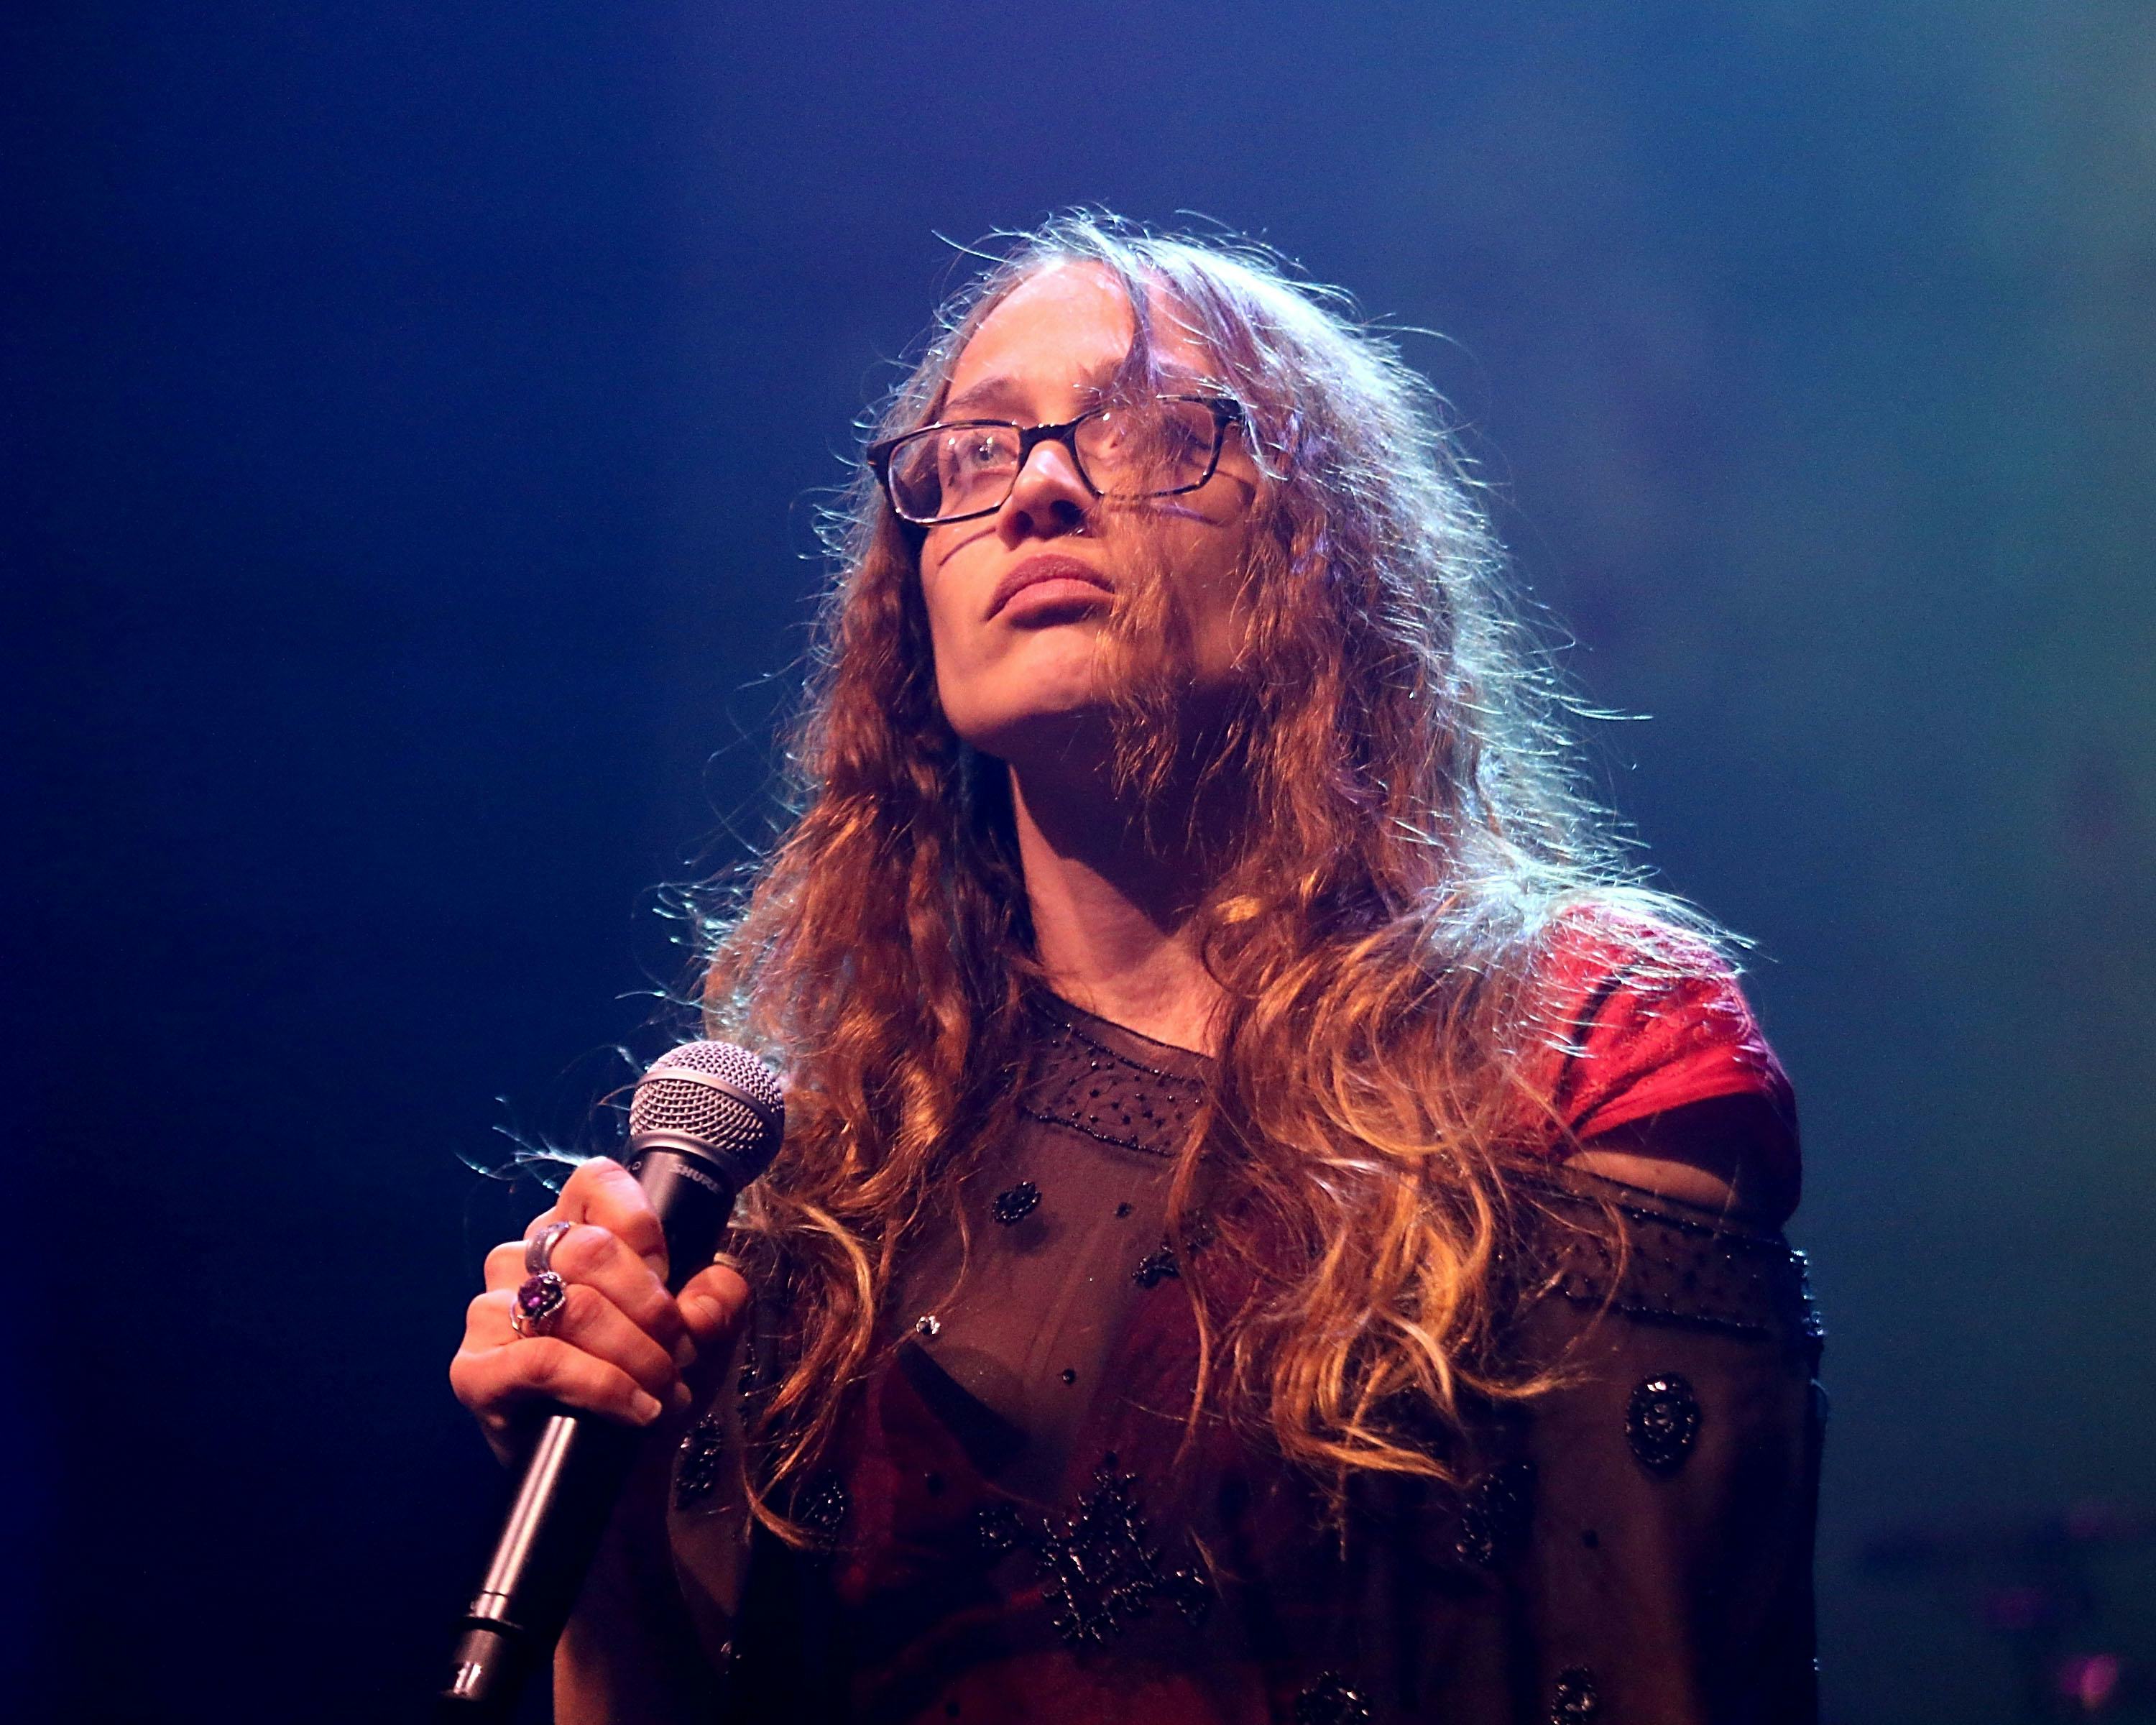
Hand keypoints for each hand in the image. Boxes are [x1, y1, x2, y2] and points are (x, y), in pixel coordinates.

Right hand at [449, 1157, 751, 1466]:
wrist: (625, 1465)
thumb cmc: (658, 1375)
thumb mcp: (708, 1326)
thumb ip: (720, 1294)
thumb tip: (702, 1302)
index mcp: (572, 1230)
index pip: (596, 1182)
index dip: (641, 1224)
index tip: (670, 1274)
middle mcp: (523, 1260)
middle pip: (590, 1250)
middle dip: (652, 1308)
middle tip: (680, 1350)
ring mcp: (490, 1313)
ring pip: (573, 1307)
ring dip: (635, 1353)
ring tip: (664, 1389)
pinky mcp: (475, 1370)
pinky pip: (542, 1361)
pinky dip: (603, 1386)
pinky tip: (635, 1409)